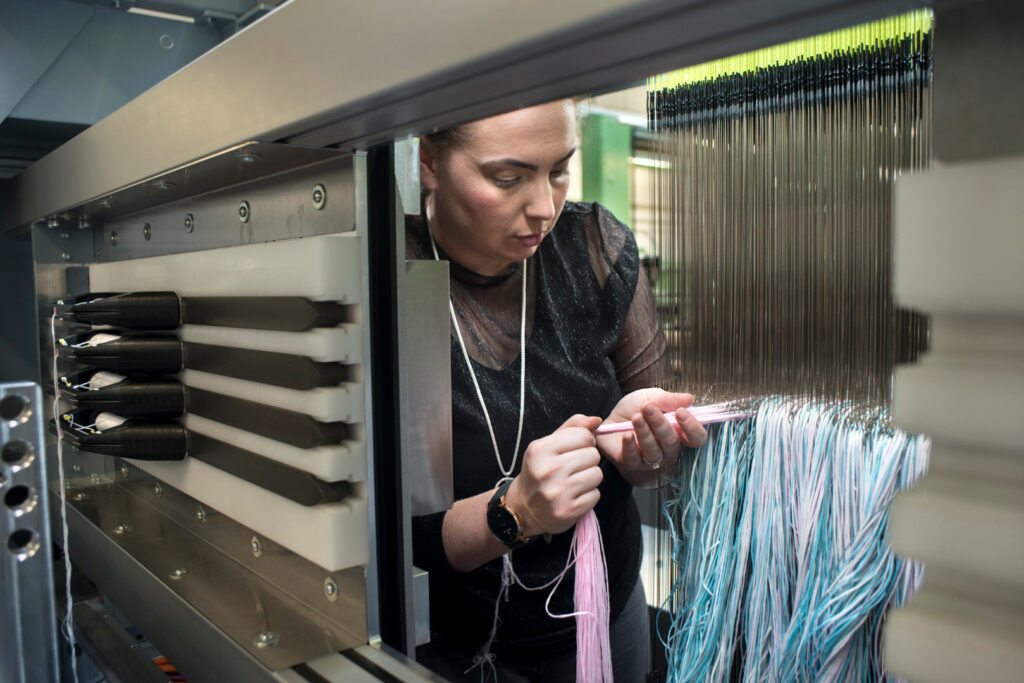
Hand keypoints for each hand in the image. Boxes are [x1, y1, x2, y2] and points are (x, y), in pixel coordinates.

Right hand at [505, 414, 602, 536]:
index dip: (585, 441)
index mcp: (540, 450)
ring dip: (590, 478)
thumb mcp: (548, 445)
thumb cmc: (540, 471)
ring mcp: (557, 493)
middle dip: (588, 460)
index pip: (583, 436)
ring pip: (597, 475)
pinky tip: (575, 495)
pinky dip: (589, 495)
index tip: (576, 449)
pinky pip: (595, 495)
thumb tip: (596, 420)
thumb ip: (572, 428)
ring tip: (575, 481)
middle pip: (593, 455)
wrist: (524, 507)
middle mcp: (547, 471)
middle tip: (574, 468)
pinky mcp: (567, 511)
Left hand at [598, 389, 707, 476]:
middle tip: (648, 408)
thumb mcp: (651, 398)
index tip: (680, 412)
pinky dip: (630, 446)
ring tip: (636, 417)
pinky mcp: (632, 463)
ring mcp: (651, 459)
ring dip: (645, 433)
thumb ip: (668, 399)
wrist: (612, 420)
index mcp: (679, 432)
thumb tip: (690, 399)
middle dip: (660, 424)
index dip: (692, 427)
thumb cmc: (637, 409)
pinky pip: (633, 459)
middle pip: (672, 442)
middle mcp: (669, 449)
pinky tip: (627, 434)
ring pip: (653, 451)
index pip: (696, 438)